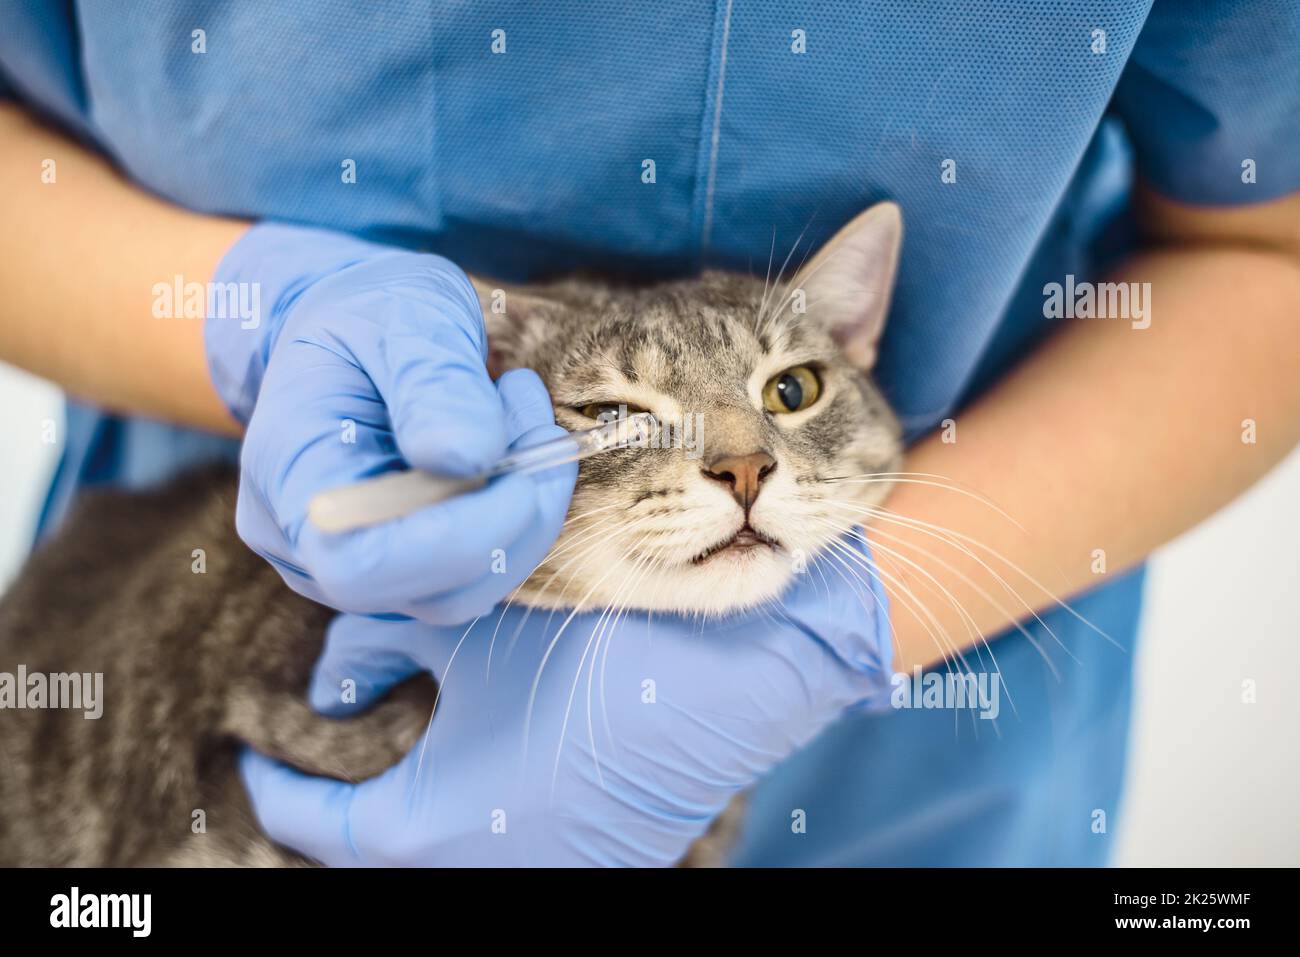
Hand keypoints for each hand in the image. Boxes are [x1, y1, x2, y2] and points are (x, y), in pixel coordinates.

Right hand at [206, 223, 575, 622]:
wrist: (344, 331)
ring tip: (523, 416)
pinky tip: (512, 449)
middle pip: (430, 593)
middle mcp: (307, 542)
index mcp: (288, 471)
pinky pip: (473, 573)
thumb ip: (434, 380)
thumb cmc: (367, 313)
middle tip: (538, 422)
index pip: (361, 565)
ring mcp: (353, 565)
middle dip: (512, 521)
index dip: (455, 541)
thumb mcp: (405, 310)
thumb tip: (471, 458)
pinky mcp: (402, 570)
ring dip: (524, 514)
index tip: (522, 479)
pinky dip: (514, 519)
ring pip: (466, 590)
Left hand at [239, 534, 892, 866]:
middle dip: (335, 802)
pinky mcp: (585, 872)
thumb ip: (379, 642)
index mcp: (416, 837)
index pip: (303, 823)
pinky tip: (477, 769)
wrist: (734, 680)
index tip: (256, 744)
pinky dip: (463, 825)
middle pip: (364, 854)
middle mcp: (465, 883)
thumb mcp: (466, 633)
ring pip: (426, 860)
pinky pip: (490, 859)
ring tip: (401, 748)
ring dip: (401, 816)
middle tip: (336, 740)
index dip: (268, 778)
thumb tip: (335, 669)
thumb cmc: (593, 653)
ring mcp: (530, 885)